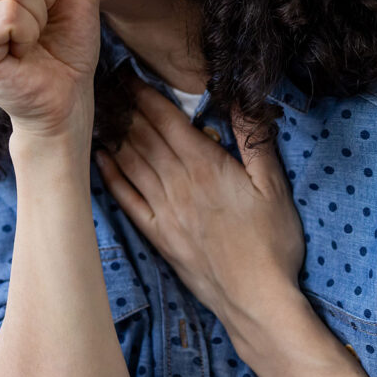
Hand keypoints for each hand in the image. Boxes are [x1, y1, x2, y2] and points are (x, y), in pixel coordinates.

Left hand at [95, 81, 305, 326]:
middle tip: (109, 84)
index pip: (166, 120)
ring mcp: (163, 210)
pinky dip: (111, 176)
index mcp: (204, 165)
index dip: (145, 94)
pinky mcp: (158, 235)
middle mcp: (177, 183)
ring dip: (115, 135)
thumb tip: (241, 98)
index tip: (129, 74)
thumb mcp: (275, 185)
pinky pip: (127, 199)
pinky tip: (101, 159)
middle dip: (126, 107)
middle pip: (143, 136)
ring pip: (132, 162)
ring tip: (102, 112)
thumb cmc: (272, 241)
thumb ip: (254, 139)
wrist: (257, 301)